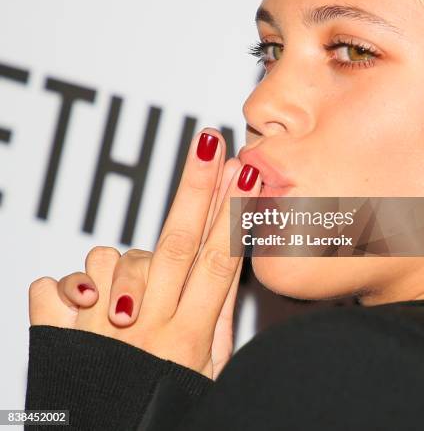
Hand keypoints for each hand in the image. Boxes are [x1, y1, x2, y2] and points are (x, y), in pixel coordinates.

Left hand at [28, 128, 260, 378]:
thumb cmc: (161, 415)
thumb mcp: (205, 375)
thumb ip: (214, 318)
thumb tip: (226, 265)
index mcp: (186, 341)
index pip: (216, 264)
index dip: (234, 215)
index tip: (247, 173)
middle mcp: (143, 331)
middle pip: (173, 245)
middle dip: (195, 189)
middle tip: (208, 144)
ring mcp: (97, 332)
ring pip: (109, 257)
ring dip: (118, 266)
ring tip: (124, 303)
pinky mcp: (55, 336)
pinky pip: (52, 285)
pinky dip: (65, 286)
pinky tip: (81, 310)